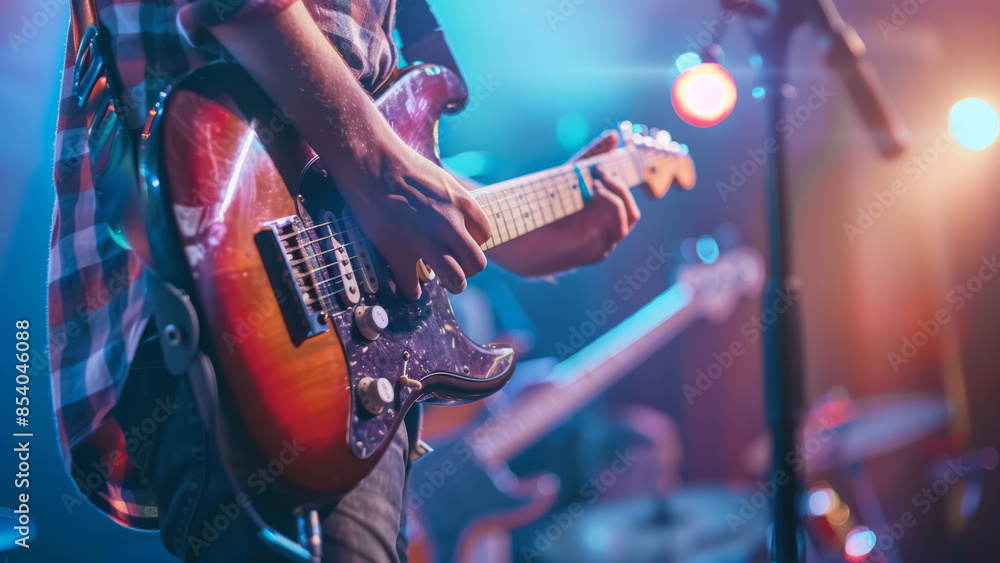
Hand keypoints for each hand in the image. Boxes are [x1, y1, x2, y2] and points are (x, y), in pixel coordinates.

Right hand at [336, 136, 490, 298]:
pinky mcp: (399, 252)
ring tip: (443, 283)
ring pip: (455, 280)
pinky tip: (410, 288)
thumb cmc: (401, 164)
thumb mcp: (441, 180)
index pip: (485, 236)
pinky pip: (413, 286)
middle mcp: (450, 225)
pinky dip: (412, 290)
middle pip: (476, 264)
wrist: (370, 161)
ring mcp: (426, 241)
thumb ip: (452, 203)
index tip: (461, 245)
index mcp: (462, 204)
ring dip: (451, 284)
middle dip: (467, 269)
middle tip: (456, 268)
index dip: (473, 243)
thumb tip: (454, 221)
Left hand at [485, 130, 640, 275]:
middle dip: (620, 185)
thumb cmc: (544, 208)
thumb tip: (614, 136)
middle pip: (631, 207)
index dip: (625, 177)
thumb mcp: (568, 177)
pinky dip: (613, 208)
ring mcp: (605, 240)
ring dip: (619, 195)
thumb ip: (590, 157)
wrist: (521, 237)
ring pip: (630, 217)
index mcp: (601, 212)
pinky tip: (595, 196)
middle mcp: (606, 227)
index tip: (610, 160)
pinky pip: (618, 229)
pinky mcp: (598, 252)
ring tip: (596, 183)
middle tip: (600, 171)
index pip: (625, 195)